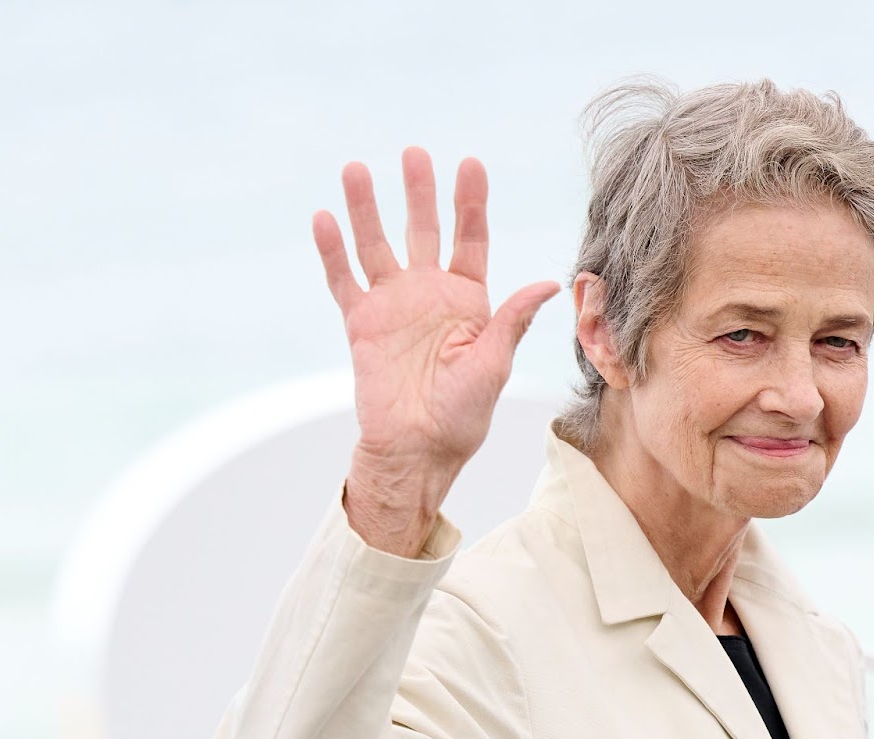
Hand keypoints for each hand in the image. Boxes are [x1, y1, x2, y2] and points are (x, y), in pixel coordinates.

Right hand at [315, 148, 558, 525]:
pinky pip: (344, 280)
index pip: (470, 239)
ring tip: (356, 169)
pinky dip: (332, 251)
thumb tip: (548, 282)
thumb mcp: (494, 364)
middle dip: (420, 192)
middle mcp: (430, 295)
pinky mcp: (361, 324)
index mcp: (469, 301)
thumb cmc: (462, 416)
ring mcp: (393, 306)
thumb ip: (512, 319)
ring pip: (377, 245)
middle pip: (423, 230)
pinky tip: (325, 217)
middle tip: (414, 153)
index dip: (470, 202)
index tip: (470, 164)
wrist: (417, 450)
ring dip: (367, 208)